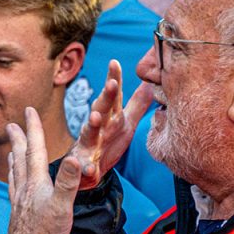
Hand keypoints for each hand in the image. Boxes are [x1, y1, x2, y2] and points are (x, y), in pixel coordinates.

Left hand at [6, 106, 80, 233]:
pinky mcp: (18, 213)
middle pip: (20, 158)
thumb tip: (73, 157)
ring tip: (12, 149)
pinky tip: (15, 183)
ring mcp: (19, 201)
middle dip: (19, 139)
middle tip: (12, 124)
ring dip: (15, 157)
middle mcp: (24, 189)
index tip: (29, 111)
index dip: (33, 129)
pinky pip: (14, 188)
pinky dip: (14, 178)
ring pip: (15, 172)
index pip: (35, 149)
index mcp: (36, 183)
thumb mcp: (63, 207)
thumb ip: (68, 181)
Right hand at [69, 61, 153, 189]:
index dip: (113, 79)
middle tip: (112, 83)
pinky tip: (90, 169)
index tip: (114, 62)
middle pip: (101, 109)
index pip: (112, 95)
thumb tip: (150, 83)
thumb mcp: (125, 123)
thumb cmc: (107, 143)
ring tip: (95, 117)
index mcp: (109, 117)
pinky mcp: (84, 165)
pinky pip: (85, 167)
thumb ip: (136, 104)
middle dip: (106, 97)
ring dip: (91, 125)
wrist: (87, 171)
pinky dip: (86, 168)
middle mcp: (97, 127)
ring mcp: (89, 145)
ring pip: (89, 133)